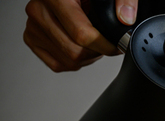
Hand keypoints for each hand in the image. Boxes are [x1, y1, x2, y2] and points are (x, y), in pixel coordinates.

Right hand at [23, 0, 138, 71]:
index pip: (82, 34)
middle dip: (97, 52)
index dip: (106, 46)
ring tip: (92, 41)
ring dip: (87, 58)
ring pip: (68, 61)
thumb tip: (126, 19)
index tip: (118, 45)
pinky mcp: (32, 39)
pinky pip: (58, 64)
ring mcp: (33, 26)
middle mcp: (39, 11)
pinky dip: (74, 62)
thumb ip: (123, 0)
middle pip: (75, 52)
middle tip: (105, 42)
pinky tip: (80, 47)